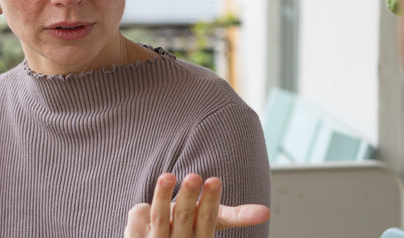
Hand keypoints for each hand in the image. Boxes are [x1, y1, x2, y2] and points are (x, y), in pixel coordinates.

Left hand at [124, 173, 269, 237]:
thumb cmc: (191, 228)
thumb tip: (266, 212)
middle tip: (195, 176)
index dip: (210, 201)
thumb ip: (239, 216)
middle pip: (184, 217)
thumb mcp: (215, 222)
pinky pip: (137, 217)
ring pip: (160, 217)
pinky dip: (141, 209)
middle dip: (189, 196)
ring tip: (168, 176)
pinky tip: (147, 203)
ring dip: (163, 195)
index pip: (208, 220)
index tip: (214, 180)